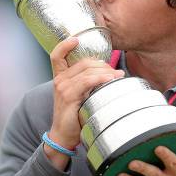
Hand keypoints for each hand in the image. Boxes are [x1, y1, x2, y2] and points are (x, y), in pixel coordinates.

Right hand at [45, 38, 123, 166]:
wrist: (63, 136)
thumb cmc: (74, 116)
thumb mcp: (79, 96)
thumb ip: (88, 83)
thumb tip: (109, 74)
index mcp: (60, 78)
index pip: (57, 55)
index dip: (65, 45)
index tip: (76, 39)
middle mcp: (59, 80)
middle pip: (83, 62)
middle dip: (103, 64)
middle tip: (116, 72)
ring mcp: (63, 88)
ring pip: (87, 70)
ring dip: (106, 71)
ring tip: (118, 77)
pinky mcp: (69, 96)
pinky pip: (87, 81)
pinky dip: (101, 78)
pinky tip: (110, 80)